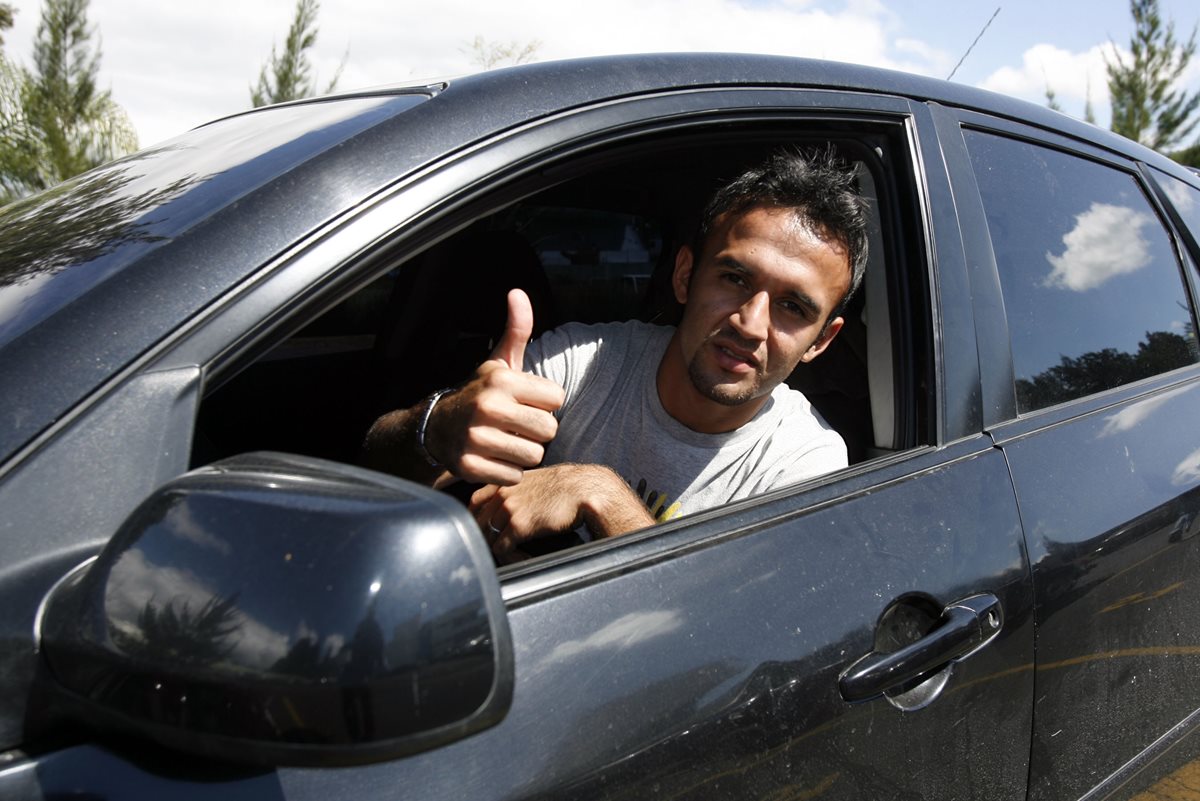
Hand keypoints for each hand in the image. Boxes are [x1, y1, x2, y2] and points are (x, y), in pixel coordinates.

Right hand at [425, 289, 564, 484]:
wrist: (435, 427)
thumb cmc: (478, 393)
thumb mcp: (498, 362)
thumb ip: (516, 329)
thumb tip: (518, 293)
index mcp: (501, 381)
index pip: (557, 399)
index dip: (545, 403)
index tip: (526, 403)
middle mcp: (488, 408)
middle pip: (549, 431)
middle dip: (537, 431)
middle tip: (517, 425)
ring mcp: (477, 439)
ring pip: (534, 456)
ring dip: (524, 452)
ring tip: (505, 441)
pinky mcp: (470, 467)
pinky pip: (514, 476)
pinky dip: (508, 471)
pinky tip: (493, 458)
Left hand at [470, 464, 654, 556]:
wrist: (587, 489)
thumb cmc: (568, 487)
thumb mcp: (536, 480)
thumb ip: (517, 491)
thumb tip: (511, 509)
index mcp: (505, 481)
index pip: (474, 503)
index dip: (476, 520)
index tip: (486, 532)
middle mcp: (501, 492)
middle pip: (477, 522)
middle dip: (485, 539)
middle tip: (500, 551)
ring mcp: (508, 508)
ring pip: (487, 538)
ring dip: (499, 552)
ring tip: (515, 558)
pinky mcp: (518, 525)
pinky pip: (501, 549)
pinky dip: (510, 559)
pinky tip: (523, 560)